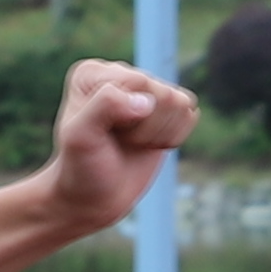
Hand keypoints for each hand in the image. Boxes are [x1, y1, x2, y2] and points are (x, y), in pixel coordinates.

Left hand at [38, 60, 198, 232]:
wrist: (93, 198)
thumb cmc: (82, 168)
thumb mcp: (80, 137)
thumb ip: (105, 106)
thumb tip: (145, 101)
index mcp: (94, 74)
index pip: (139, 83)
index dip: (131, 118)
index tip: (106, 136)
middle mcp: (121, 75)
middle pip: (163, 93)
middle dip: (146, 127)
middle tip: (121, 142)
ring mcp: (145, 91)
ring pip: (181, 103)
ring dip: (159, 133)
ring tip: (133, 143)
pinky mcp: (165, 110)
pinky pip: (190, 115)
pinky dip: (173, 137)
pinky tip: (149, 145)